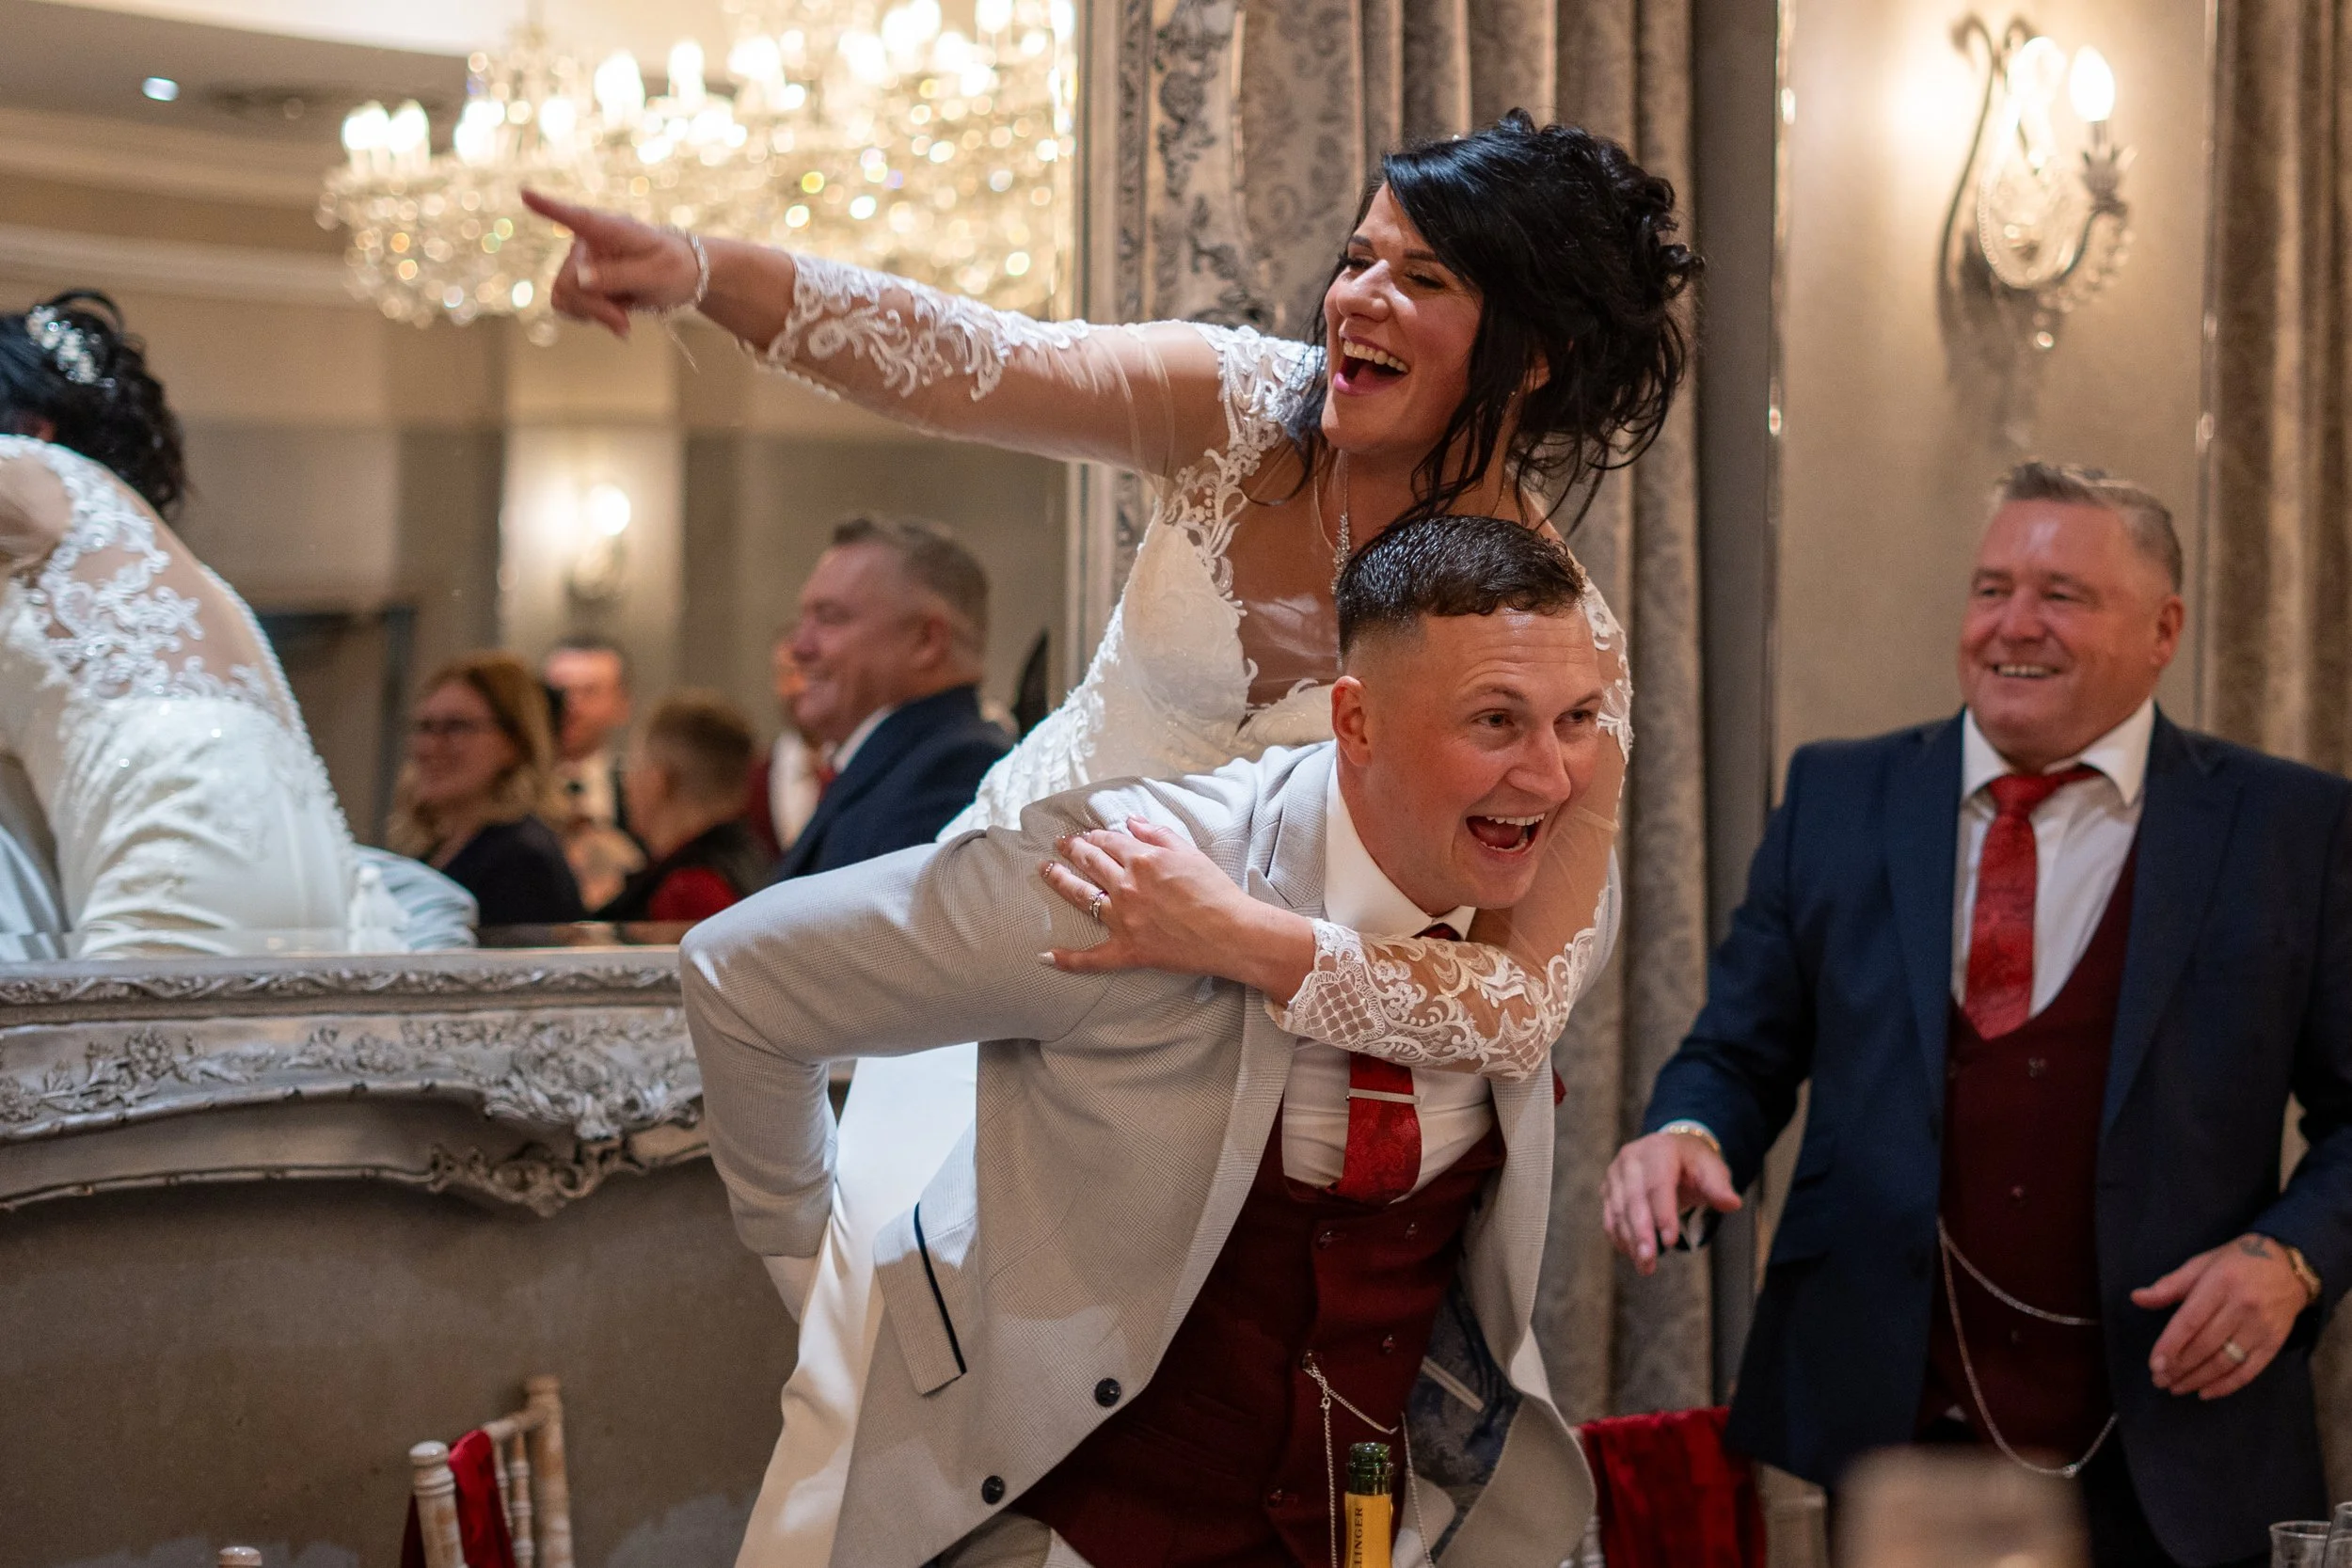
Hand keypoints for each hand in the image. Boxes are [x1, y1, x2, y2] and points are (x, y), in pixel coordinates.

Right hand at [522, 190, 702, 335]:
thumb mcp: (657, 274)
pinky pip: (567, 305)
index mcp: (611, 229)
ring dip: (593, 314)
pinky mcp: (579, 281)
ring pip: (564, 296)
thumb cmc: (673, 267)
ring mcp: (580, 262)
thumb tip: (578, 279)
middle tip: (625, 324)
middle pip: (569, 281)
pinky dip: (590, 317)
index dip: (550, 207)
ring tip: (623, 320)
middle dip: (595, 308)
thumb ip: (619, 276)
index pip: (578, 217)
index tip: (525, 192)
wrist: (680, 278)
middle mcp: (588, 241)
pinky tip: (613, 317)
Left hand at [1040, 817, 1305, 990]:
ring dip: (1060, 880)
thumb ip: (1157, 834)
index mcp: (1142, 860)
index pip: (1109, 842)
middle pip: (1090, 862)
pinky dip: (1068, 959)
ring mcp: (1123, 919)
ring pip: (1082, 897)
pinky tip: (1045, 957)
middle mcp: (1126, 885)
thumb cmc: (1216, 891)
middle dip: (1072, 850)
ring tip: (1046, 870)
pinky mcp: (1127, 950)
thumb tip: (1130, 822)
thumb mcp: (1189, 852)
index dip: (1095, 836)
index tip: (1088, 835)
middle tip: (1060, 844)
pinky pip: (1092, 958)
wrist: (1231, 932)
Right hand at [1602, 1130, 1742, 1275]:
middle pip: (1633, 1199)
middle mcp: (1631, 1158)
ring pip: (1618, 1210)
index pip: (1657, 1184)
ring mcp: (1616, 1172)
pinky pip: (1610, 1215)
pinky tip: (1630, 1254)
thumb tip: (1732, 1203)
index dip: (1662, 1213)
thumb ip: (1719, 1187)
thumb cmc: (1693, 1163)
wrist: (1672, 1152)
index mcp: (1659, 1149)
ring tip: (1644, 1265)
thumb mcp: (1711, 1169)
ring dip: (1629, 1240)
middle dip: (1641, 1233)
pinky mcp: (1608, 1187)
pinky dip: (1619, 1236)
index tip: (1670, 1241)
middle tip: (1649, 1260)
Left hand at [2133, 1233, 2311, 1398]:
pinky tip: (2206, 1392)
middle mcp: (2242, 1308)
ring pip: (2225, 1361)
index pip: (2190, 1321)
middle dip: (2180, 1367)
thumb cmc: (2237, 1262)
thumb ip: (2169, 1285)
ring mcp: (2261, 1328)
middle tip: (2160, 1380)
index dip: (2170, 1345)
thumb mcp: (2201, 1264)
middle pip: (2205, 1345)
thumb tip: (2136, 1298)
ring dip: (2198, 1379)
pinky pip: (2249, 1371)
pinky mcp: (2275, 1343)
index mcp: (2220, 1284)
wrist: (2290, 1267)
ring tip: (2176, 1387)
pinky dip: (2226, 1385)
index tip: (2154, 1364)